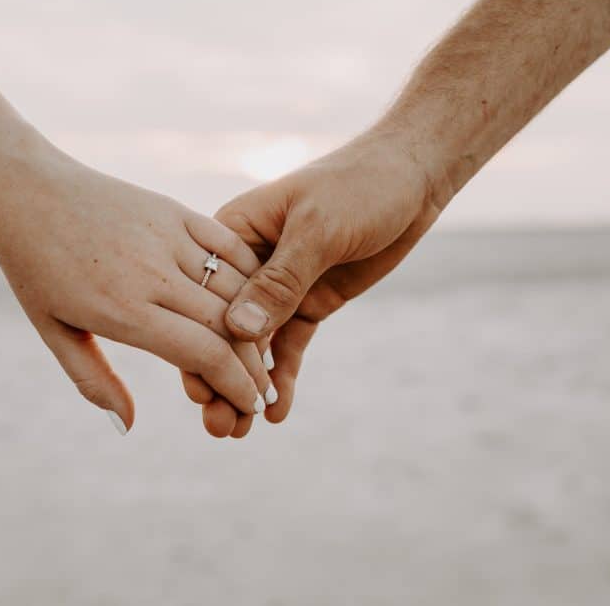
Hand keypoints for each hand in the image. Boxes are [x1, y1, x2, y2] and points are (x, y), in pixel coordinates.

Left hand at [0, 128, 272, 433]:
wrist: (27, 189)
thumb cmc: (34, 267)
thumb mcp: (54, 331)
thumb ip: (93, 381)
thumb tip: (127, 426)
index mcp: (123, 309)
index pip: (203, 354)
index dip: (236, 386)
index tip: (251, 406)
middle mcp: (152, 273)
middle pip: (229, 326)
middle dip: (254, 366)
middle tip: (265, 393)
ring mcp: (167, 237)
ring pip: (236, 286)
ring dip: (258, 323)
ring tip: (262, 353)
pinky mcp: (174, 211)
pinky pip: (228, 244)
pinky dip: (250, 273)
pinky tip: (256, 298)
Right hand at [183, 133, 450, 433]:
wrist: (411, 178)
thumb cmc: (360, 185)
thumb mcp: (319, 228)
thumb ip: (280, 280)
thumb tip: (238, 330)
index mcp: (235, 233)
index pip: (207, 294)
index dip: (200, 343)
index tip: (198, 388)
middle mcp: (248, 263)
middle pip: (223, 327)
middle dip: (218, 376)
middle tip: (219, 425)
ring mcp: (279, 286)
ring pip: (252, 344)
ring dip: (245, 385)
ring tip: (238, 431)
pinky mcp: (308, 302)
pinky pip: (288, 346)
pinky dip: (281, 377)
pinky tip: (277, 412)